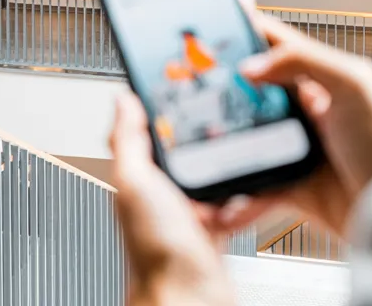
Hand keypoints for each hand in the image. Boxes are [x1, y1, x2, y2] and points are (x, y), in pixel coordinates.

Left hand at [111, 92, 233, 305]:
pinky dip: (244, 194)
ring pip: (211, 173)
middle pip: (183, 151)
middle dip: (199, 135)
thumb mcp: (134, 181)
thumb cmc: (155, 250)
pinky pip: (234, 201)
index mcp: (138, 180)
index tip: (177, 87)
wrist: (190, 298)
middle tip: (216, 114)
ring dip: (224, 163)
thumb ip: (127, 140)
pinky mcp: (214, 229)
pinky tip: (249, 184)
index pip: (147, 134)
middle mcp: (161, 195)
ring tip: (235, 146)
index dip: (160, 110)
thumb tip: (122, 100)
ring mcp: (188, 212)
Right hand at [205, 9, 371, 238]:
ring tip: (196, 146)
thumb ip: (303, 62)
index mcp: (321, 75)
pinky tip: (220, 201)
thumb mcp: (352, 85)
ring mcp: (298, 148)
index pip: (274, 43)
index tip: (212, 23)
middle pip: (251, 92)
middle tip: (190, 90)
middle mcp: (306, 109)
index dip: (244, 30)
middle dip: (221, 91)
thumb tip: (252, 64)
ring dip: (223, 146)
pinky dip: (236, 197)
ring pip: (247, 141)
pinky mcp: (294, 188)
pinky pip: (255, 189)